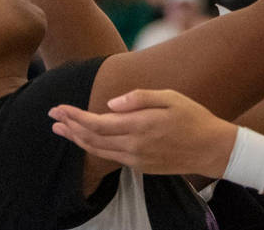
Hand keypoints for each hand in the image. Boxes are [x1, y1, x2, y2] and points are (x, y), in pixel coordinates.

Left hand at [50, 89, 235, 177]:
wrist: (211, 148)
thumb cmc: (192, 117)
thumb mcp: (169, 97)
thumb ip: (139, 98)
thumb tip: (111, 103)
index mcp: (139, 126)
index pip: (96, 123)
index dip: (74, 116)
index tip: (58, 108)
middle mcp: (134, 147)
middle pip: (92, 139)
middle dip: (69, 127)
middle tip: (53, 116)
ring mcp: (137, 160)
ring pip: (98, 151)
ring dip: (77, 140)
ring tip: (62, 129)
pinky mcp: (141, 167)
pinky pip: (111, 157)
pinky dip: (94, 148)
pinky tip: (88, 139)